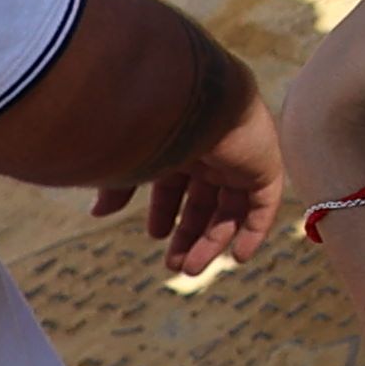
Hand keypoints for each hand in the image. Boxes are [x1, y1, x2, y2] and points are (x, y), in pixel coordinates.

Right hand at [132, 80, 288, 275]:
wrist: (193, 96)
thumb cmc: (155, 123)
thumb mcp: (131, 159)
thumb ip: (117, 186)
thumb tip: (98, 213)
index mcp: (183, 139)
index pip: (177, 179)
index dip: (166, 209)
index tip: (155, 235)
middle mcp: (214, 147)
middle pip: (206, 198)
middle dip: (190, 233)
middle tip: (175, 265)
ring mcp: (242, 156)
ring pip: (232, 207)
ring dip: (213, 241)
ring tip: (190, 269)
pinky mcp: (265, 166)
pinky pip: (266, 204)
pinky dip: (255, 232)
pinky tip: (239, 257)